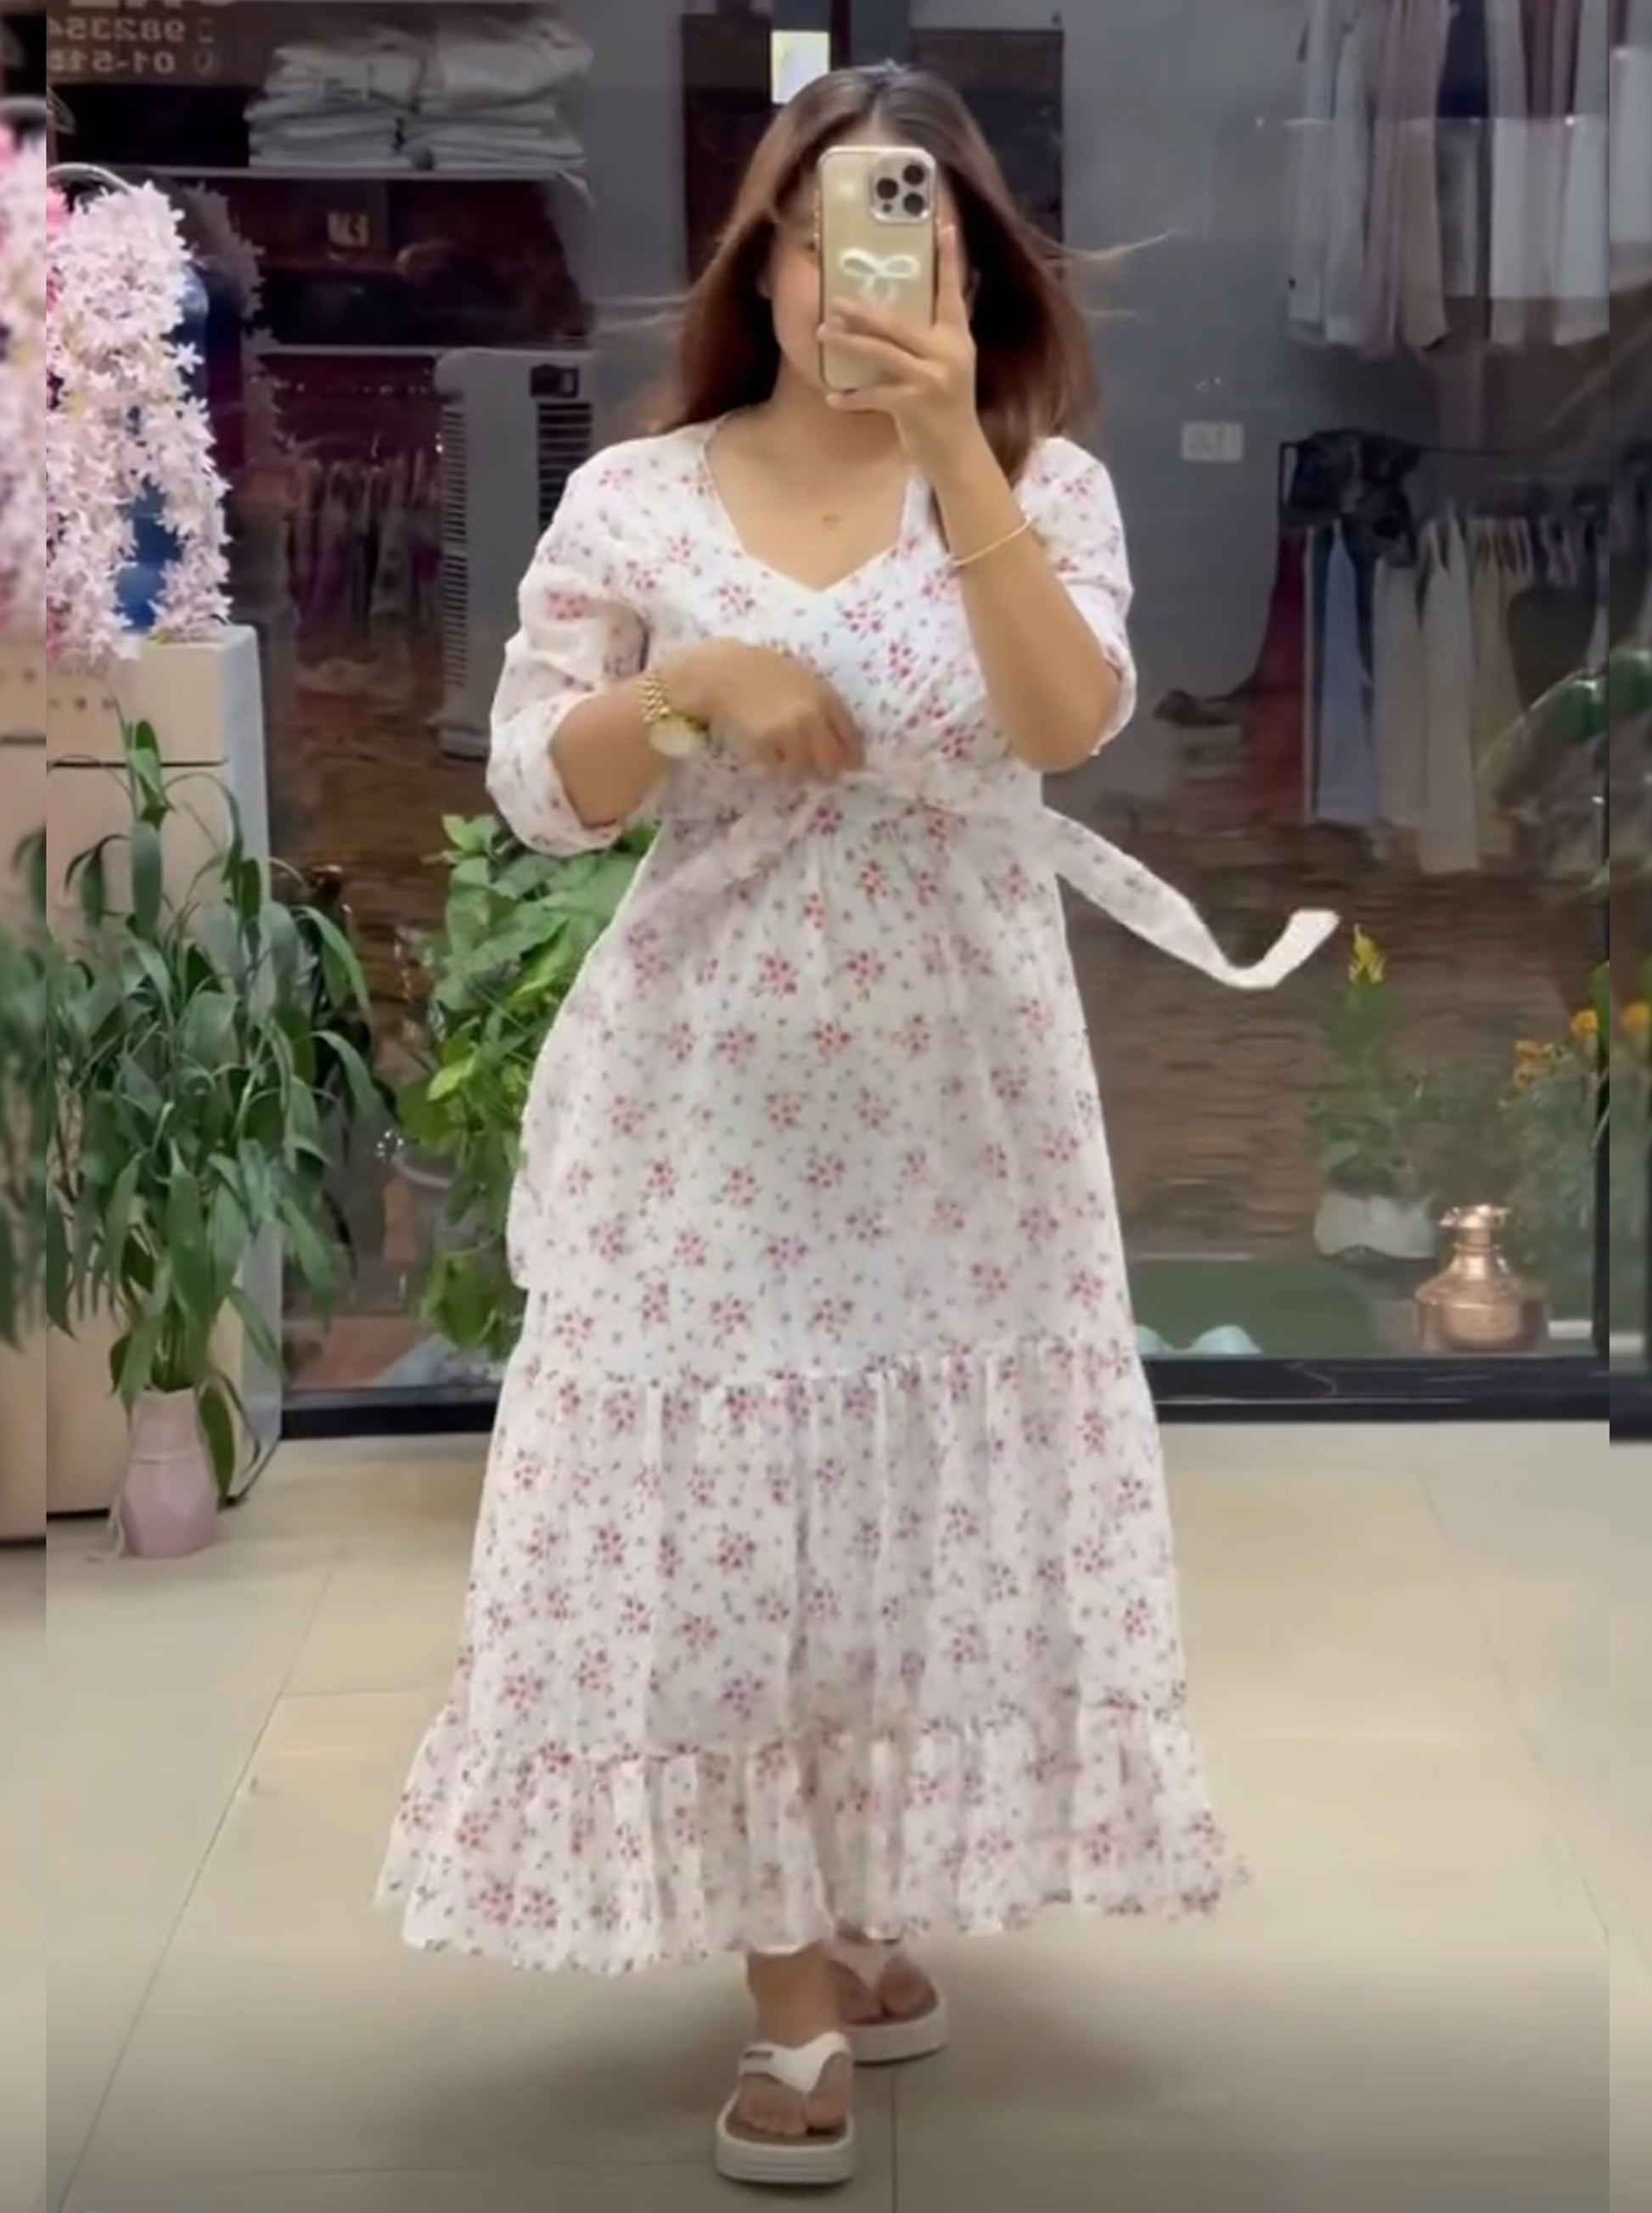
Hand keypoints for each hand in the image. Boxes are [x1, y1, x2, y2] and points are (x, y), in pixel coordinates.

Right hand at [667, 641, 863, 781]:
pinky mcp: (767, 744)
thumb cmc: (764, 670)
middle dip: (830, 771)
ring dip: (802, 771)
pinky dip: (777, 767)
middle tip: (823, 775)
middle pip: (833, 760)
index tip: (852, 766)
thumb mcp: (804, 680)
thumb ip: (823, 706)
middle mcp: (812, 717)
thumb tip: (837, 737)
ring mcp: (790, 732)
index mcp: (826, 697)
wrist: (726, 672)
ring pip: (806, 769)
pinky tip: (771, 756)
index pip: (851, 738)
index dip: (853, 756)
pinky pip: (779, 767)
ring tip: (793, 764)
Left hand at [819, 223, 980, 475]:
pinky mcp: (914, 406)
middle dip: (864, 312)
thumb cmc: (947, 408)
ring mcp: (931, 379)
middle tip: (836, 300)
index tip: (941, 227)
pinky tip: (832, 396)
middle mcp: (947, 353)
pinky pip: (874, 395)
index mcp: (957, 338)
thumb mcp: (951, 366)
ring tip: (825, 334)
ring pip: (883, 353)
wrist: (959, 454)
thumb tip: (912, 310)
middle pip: (899, 323)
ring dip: (850, 343)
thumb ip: (935, 338)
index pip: (952, 292)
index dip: (949, 260)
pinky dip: (852, 397)